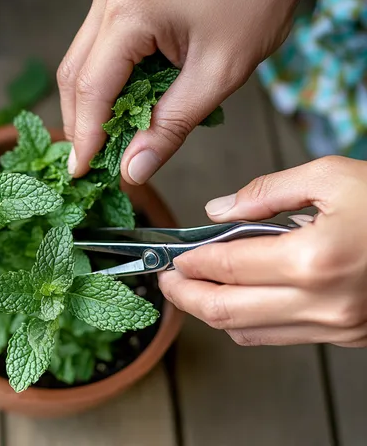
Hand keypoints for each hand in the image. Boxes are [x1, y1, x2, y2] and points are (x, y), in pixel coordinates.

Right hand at [59, 0, 297, 182]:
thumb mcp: (221, 69)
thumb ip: (173, 123)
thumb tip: (134, 168)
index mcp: (130, 14)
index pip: (91, 89)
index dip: (85, 137)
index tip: (83, 172)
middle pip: (74, 72)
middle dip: (79, 122)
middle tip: (90, 162)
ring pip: (81, 57)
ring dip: (90, 101)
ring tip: (106, 139)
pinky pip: (100, 43)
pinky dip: (106, 77)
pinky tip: (123, 102)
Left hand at [159, 156, 366, 346]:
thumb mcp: (332, 175)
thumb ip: (267, 190)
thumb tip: (217, 211)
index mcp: (315, 259)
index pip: (227, 267)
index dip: (189, 263)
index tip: (172, 256)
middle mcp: (323, 302)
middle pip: (226, 311)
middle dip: (186, 296)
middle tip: (167, 280)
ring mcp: (336, 326)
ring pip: (247, 332)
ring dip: (211, 312)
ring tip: (194, 289)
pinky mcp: (347, 337)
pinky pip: (278, 338)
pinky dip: (245, 322)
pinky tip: (236, 299)